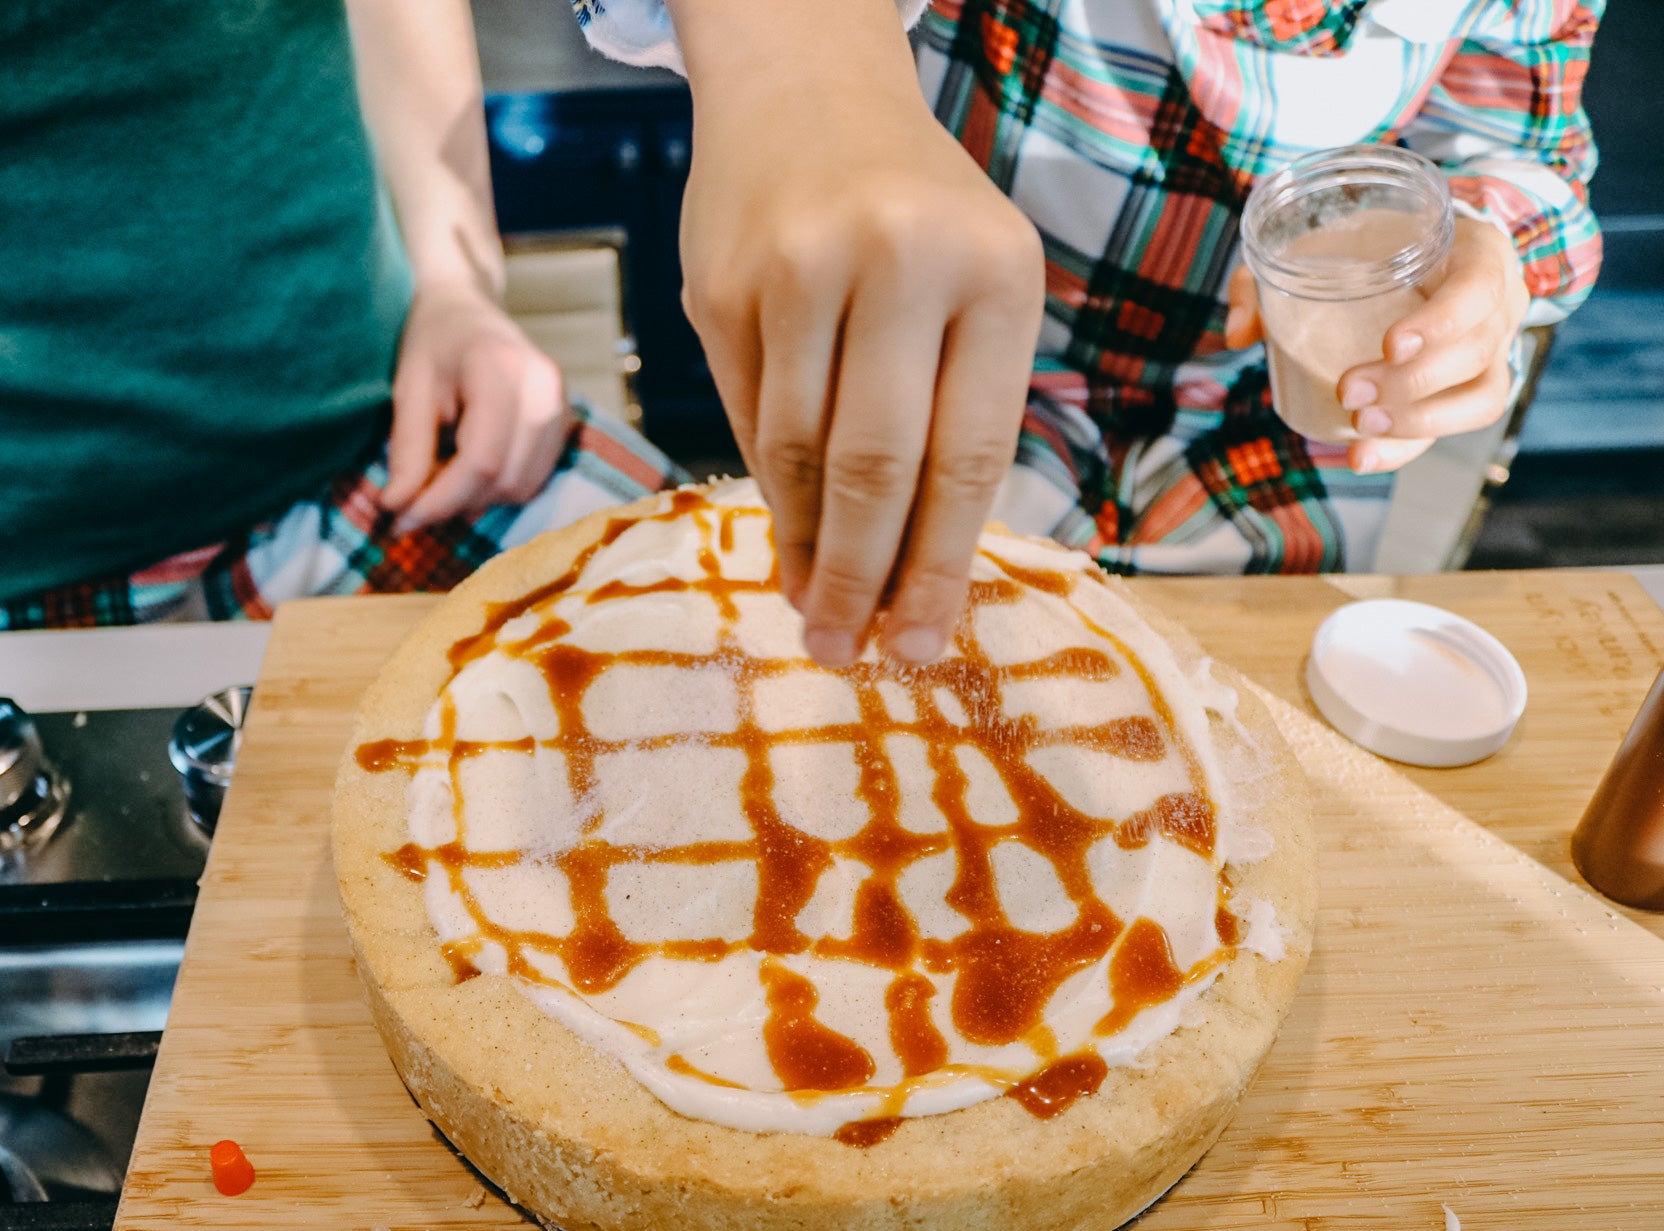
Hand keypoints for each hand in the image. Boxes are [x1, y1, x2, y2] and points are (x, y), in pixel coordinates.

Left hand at [380, 281, 569, 532]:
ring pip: (524, 486)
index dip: (441, 500)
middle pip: (506, 479)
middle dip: (456, 503)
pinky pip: (535, 478)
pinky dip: (499, 487)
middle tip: (412, 505)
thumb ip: (408, 450)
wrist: (467, 308)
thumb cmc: (432, 342)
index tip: (401, 522)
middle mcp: (544, 389)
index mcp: (502, 369)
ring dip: (478, 498)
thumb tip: (399, 509)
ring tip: (441, 480)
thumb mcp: (409, 389)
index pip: (481, 460)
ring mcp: (563, 405)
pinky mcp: (566, 422)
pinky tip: (470, 470)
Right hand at [674, 0, 1041, 667]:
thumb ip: (954, 411)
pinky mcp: (721, 284)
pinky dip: (765, 490)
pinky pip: (745, 416)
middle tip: (849, 652)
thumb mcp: (975, 282)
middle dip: (862, 576)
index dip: (942, 565)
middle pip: (877, 465)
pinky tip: (780, 536)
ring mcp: (799, 271)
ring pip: (796, 450)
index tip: (924, 646)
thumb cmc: (912, 213)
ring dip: (801, 547)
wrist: (805, 93)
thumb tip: (913, 576)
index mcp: (994, 273)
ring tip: (811, 611)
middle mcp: (900, 263)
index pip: (968, 452)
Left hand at [1228, 217, 1528, 473]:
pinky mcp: (1470, 390)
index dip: (1441, 322)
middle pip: (1477, 352)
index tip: (1389, 346)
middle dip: (1411, 382)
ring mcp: (1494, 350)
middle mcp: (1500, 302)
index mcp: (1478, 252)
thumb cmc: (1364, 244)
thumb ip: (1267, 278)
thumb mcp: (1317, 241)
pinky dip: (1407, 447)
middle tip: (1348, 389)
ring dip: (1418, 420)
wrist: (1406, 256)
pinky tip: (1361, 457)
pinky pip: (1455, 427)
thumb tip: (1236, 334)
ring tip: (1360, 423)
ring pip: (1481, 397)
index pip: (1479, 289)